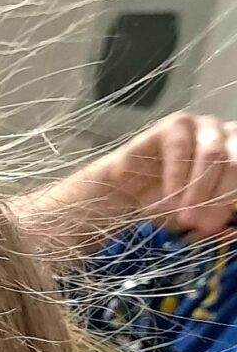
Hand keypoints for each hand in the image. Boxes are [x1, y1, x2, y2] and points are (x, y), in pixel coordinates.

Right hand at [15, 112, 236, 259]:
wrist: (126, 193)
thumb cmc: (169, 205)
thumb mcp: (199, 220)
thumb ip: (215, 219)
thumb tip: (224, 225)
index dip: (234, 199)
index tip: (217, 226)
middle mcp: (229, 138)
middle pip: (236, 165)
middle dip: (220, 199)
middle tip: (200, 226)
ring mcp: (206, 127)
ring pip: (213, 156)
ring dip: (200, 191)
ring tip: (185, 217)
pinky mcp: (178, 124)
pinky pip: (181, 150)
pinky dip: (177, 179)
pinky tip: (170, 200)